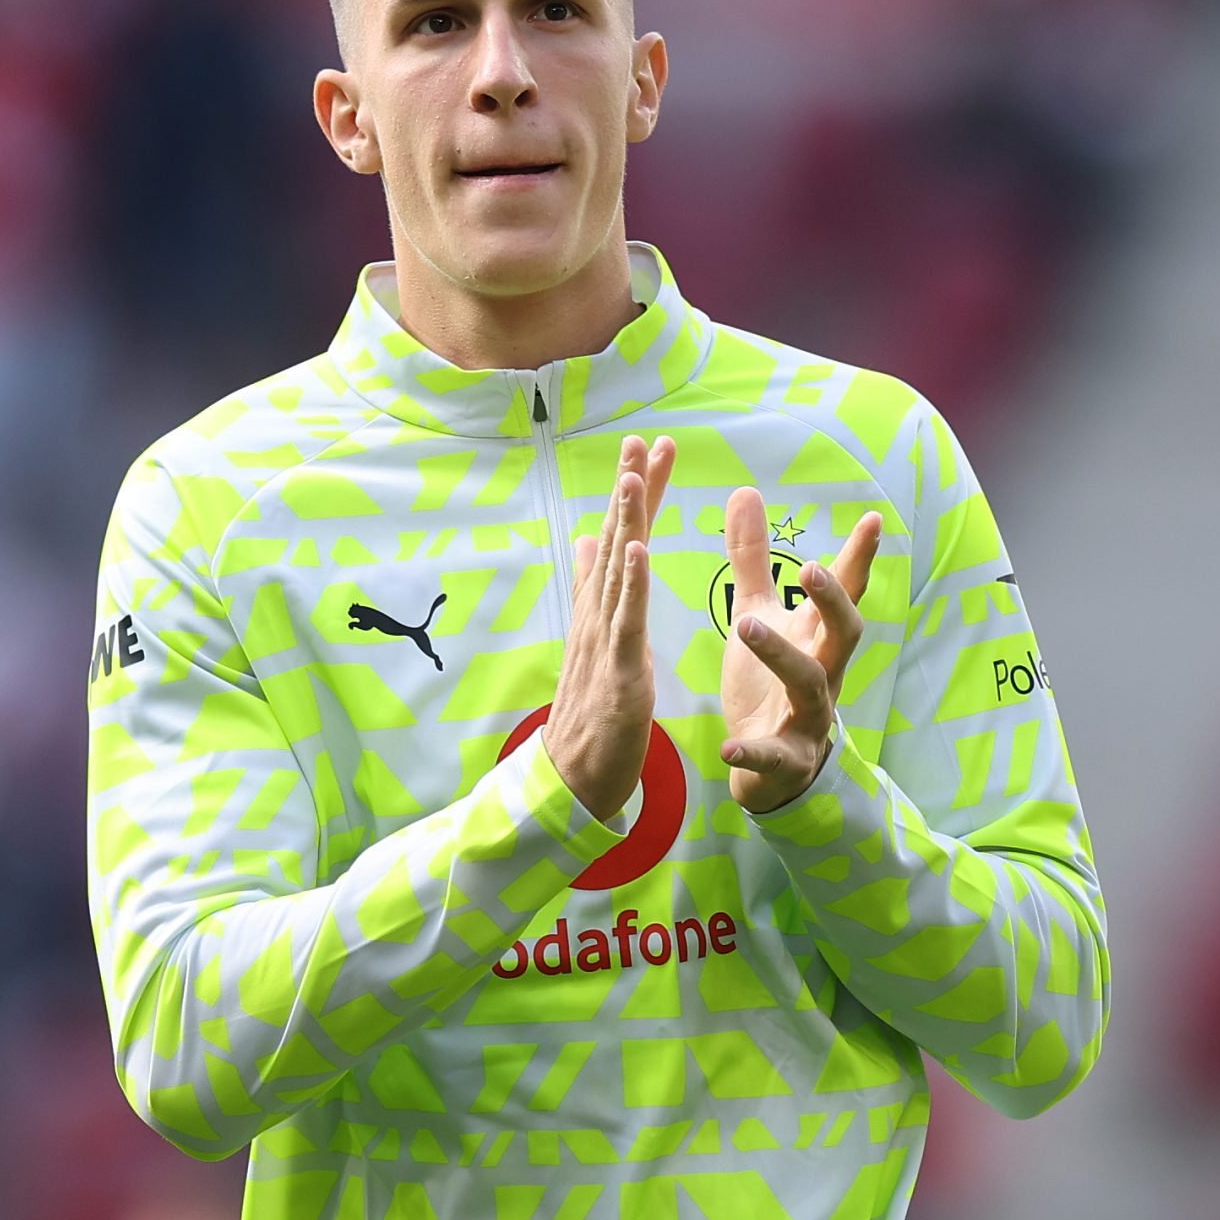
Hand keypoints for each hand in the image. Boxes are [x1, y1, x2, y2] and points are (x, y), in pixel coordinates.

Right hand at [544, 433, 675, 821]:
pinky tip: (637, 549)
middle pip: (618, 543)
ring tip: (633, 476)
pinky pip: (627, 622)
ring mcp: (606, 644)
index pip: (622, 540)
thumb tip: (592, 541)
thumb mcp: (599, 644)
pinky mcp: (619, 674)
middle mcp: (600, 618)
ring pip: (619, 574)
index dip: (636, 494)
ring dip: (627, 522)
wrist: (571, 779)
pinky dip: (633, 584)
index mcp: (603, 611)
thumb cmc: (590, 715)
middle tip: (640, 439)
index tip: (647, 448)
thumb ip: (597, 592)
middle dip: (631, 491)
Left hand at [719, 489, 881, 812]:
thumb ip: (752, 559)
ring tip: (745, 626)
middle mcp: (823, 672)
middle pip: (846, 633)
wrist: (775, 770)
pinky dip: (753, 751)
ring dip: (781, 655)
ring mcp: (808, 717)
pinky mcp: (785, 758)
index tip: (873, 520)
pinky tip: (729, 746)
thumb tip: (746, 491)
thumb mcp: (759, 614)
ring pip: (808, 684)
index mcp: (816, 636)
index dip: (860, 558)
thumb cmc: (770, 682)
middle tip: (813, 569)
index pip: (844, 592)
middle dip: (834, 602)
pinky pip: (773, 754)